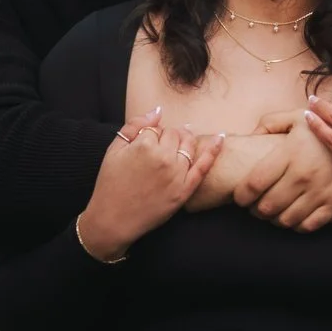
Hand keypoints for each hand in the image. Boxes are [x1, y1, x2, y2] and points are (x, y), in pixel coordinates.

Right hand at [75, 111, 219, 258]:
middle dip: (168, 137)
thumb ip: (134, 126)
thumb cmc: (110, 185)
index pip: (156, 129)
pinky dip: (213, 150)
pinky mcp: (185, 190)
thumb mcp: (113, 150)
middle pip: (174, 135)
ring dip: (186, 140)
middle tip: (158, 148)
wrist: (113, 219)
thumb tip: (157, 111)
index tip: (143, 146)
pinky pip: (204, 166)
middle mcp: (164, 158)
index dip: (150, 135)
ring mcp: (177, 174)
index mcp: (145, 146)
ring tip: (181, 140)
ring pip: (189, 145)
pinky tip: (221, 138)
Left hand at [239, 122, 331, 232]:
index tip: (240, 197)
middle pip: (266, 206)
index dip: (241, 196)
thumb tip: (249, 137)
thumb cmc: (324, 128)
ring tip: (273, 212)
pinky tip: (293, 215)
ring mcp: (321, 191)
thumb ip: (269, 122)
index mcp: (290, 153)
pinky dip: (295, 225)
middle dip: (255, 210)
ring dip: (274, 219)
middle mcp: (303, 174)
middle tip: (255, 206)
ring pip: (285, 220)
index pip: (253, 184)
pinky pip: (307, 226)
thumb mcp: (297, 117)